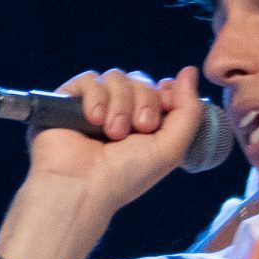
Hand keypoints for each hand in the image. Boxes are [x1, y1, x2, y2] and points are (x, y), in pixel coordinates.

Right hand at [25, 66, 206, 217]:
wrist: (81, 186)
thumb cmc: (126, 175)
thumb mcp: (171, 148)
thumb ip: (188, 110)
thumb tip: (190, 72)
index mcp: (146, 124)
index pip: (162, 89)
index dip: (167, 94)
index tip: (166, 107)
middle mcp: (121, 113)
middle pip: (141, 81)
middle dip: (144, 102)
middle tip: (139, 128)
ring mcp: (95, 106)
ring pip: (116, 77)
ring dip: (120, 104)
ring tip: (112, 132)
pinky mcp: (68, 101)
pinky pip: (89, 79)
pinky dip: (95, 97)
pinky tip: (93, 120)